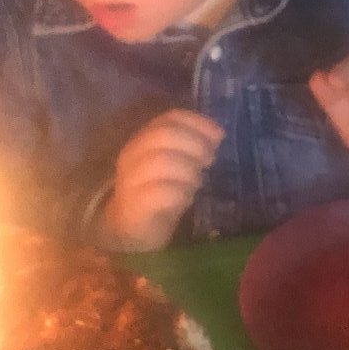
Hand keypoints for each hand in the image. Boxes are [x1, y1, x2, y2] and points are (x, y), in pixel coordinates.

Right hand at [98, 110, 224, 254]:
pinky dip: (180, 193)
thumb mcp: (176, 164)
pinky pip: (159, 192)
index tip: (218, 134)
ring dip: (188, 170)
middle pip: (163, 136)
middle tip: (209, 160)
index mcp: (142, 140)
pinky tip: (186, 198)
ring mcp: (130, 181)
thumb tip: (217, 134)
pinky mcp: (134, 206)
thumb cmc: (158, 193)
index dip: (196, 122)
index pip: (168, 119)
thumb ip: (192, 146)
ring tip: (196, 183)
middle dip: (194, 144)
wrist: (130, 230)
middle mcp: (131, 156)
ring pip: (160, 162)